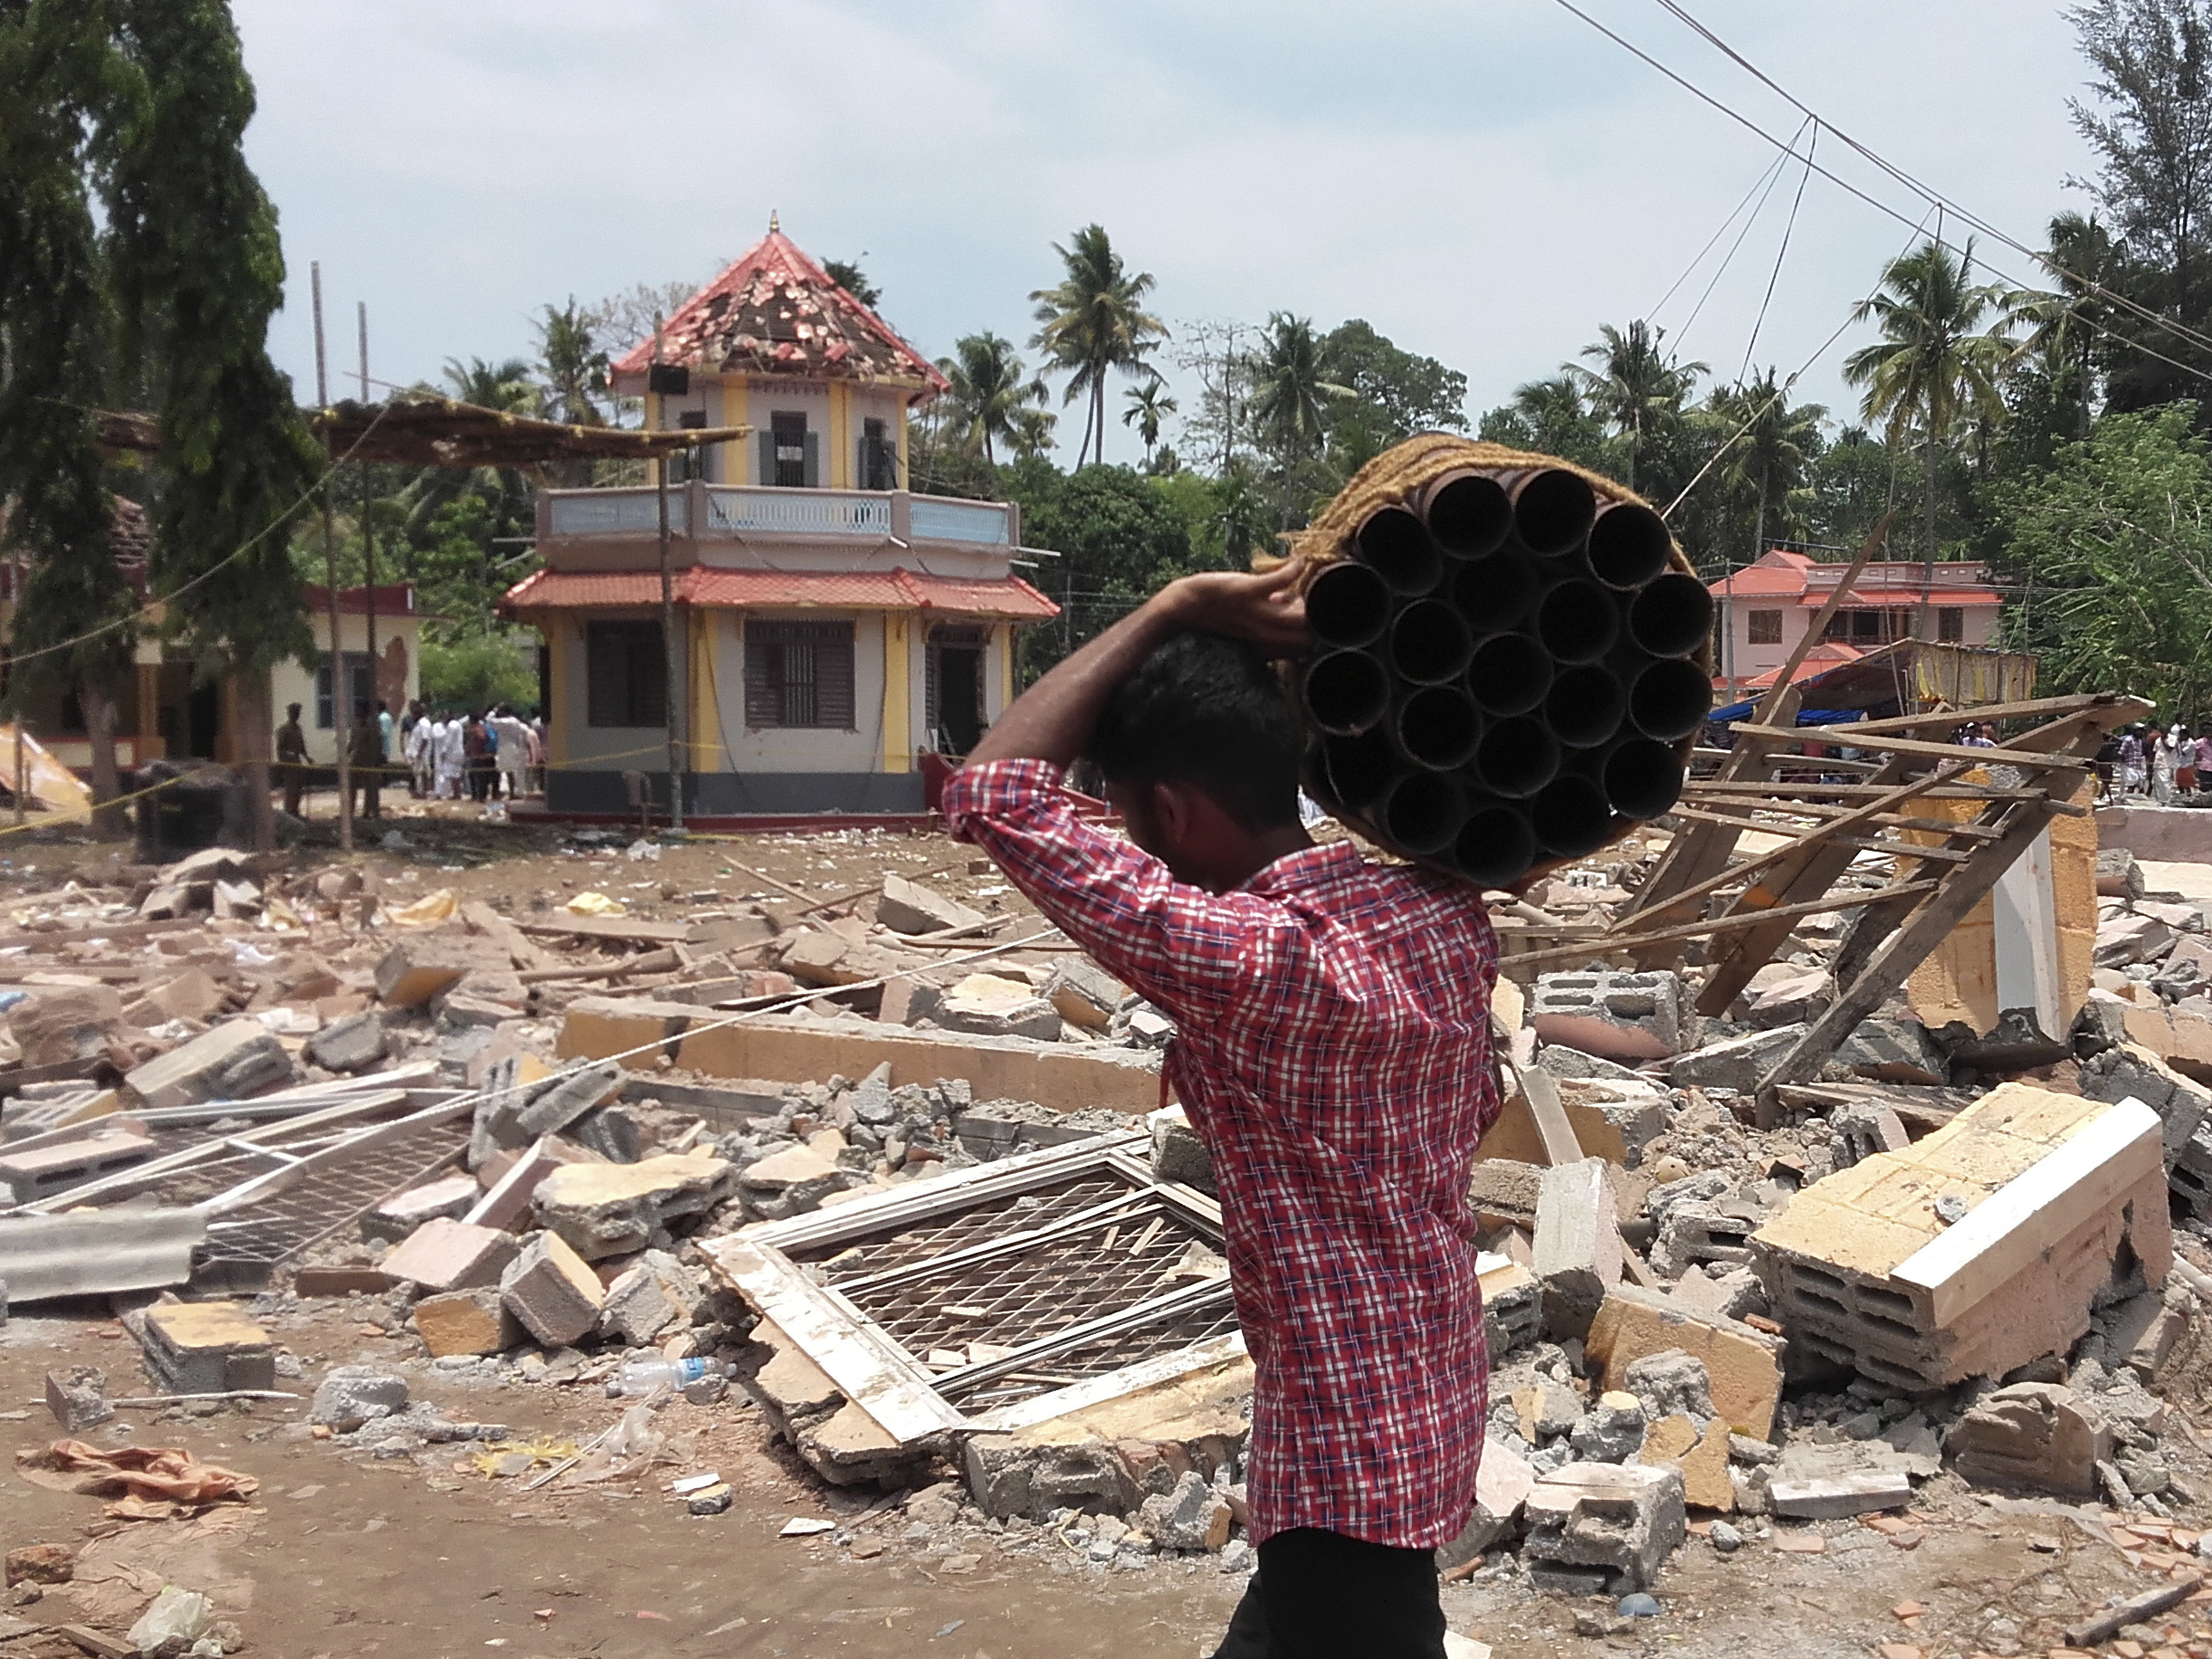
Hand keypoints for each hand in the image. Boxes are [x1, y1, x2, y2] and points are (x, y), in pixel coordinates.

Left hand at [1158, 561, 1312, 654]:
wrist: (1182, 608)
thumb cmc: (1211, 617)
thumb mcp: (1241, 632)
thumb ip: (1263, 628)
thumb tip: (1284, 607)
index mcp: (1261, 646)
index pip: (1300, 651)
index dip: (1308, 636)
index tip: (1303, 623)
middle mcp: (1261, 635)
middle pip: (1307, 638)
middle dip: (1313, 621)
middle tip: (1300, 605)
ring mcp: (1256, 614)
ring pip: (1301, 616)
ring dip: (1305, 600)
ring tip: (1295, 589)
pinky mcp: (1247, 591)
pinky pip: (1282, 581)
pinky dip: (1294, 569)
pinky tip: (1297, 563)